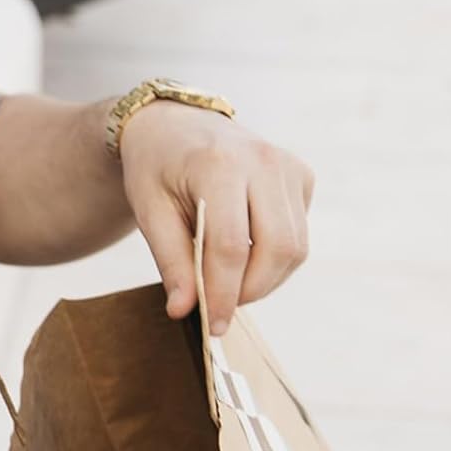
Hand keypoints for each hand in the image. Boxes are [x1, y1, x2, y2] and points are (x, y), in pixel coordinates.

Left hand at [119, 102, 312, 335]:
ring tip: (228, 282)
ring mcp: (289, 166)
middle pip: (277, 248)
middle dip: (251, 290)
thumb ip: (170, 260)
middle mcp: (264, 161)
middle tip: (221, 307)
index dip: (223, 293)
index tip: (212, 326)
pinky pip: (298, 233)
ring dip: (266, 278)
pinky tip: (243, 250)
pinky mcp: (302, 175)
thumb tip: (184, 310)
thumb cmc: (155, 168)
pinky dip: (274, 256)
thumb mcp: (149, 211)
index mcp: (219, 165)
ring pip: (296, 246)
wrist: (173, 125)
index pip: (231, 246)